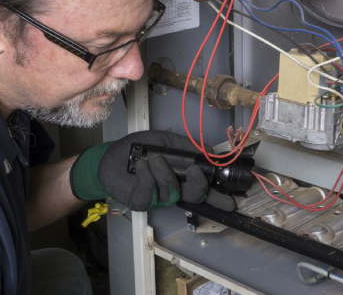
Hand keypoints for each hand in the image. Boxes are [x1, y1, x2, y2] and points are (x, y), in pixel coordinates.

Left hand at [69, 131, 235, 211]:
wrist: (111, 156)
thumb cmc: (138, 149)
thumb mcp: (166, 141)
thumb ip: (188, 146)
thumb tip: (210, 150)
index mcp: (182, 177)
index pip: (204, 190)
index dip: (218, 197)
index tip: (231, 201)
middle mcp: (173, 190)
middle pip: (194, 196)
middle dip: (198, 186)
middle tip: (195, 172)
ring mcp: (158, 198)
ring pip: (172, 192)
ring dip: (164, 173)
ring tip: (154, 159)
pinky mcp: (142, 201)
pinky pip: (151, 192)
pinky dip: (147, 176)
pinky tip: (142, 165)